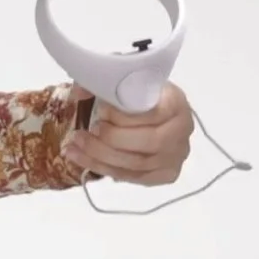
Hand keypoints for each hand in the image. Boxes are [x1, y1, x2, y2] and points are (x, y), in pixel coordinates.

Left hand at [63, 83, 191, 185]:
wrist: (152, 111)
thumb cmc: (138, 94)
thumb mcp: (124, 80)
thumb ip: (103, 83)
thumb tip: (79, 93)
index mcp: (176, 102)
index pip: (154, 113)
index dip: (124, 116)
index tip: (100, 110)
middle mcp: (183, 130)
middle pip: (149, 142)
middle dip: (111, 139)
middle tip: (88, 130)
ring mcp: (177, 155)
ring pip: (138, 164)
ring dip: (101, 156)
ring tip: (75, 145)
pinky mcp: (166, 174)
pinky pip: (133, 177)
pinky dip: (105, 169)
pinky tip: (83, 159)